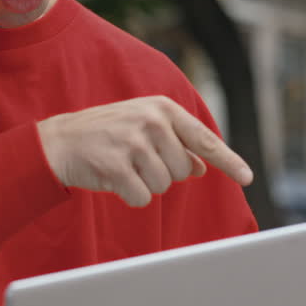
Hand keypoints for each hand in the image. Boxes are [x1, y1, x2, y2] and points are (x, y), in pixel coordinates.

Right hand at [36, 95, 253, 207]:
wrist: (58, 142)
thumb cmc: (105, 135)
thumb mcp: (142, 129)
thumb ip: (175, 144)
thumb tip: (201, 166)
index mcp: (162, 108)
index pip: (203, 139)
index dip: (228, 161)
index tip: (247, 177)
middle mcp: (152, 121)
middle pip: (182, 171)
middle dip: (162, 173)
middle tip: (135, 160)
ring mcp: (133, 142)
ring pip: (163, 186)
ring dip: (144, 184)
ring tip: (122, 165)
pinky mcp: (116, 165)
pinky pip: (142, 197)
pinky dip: (130, 195)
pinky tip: (113, 178)